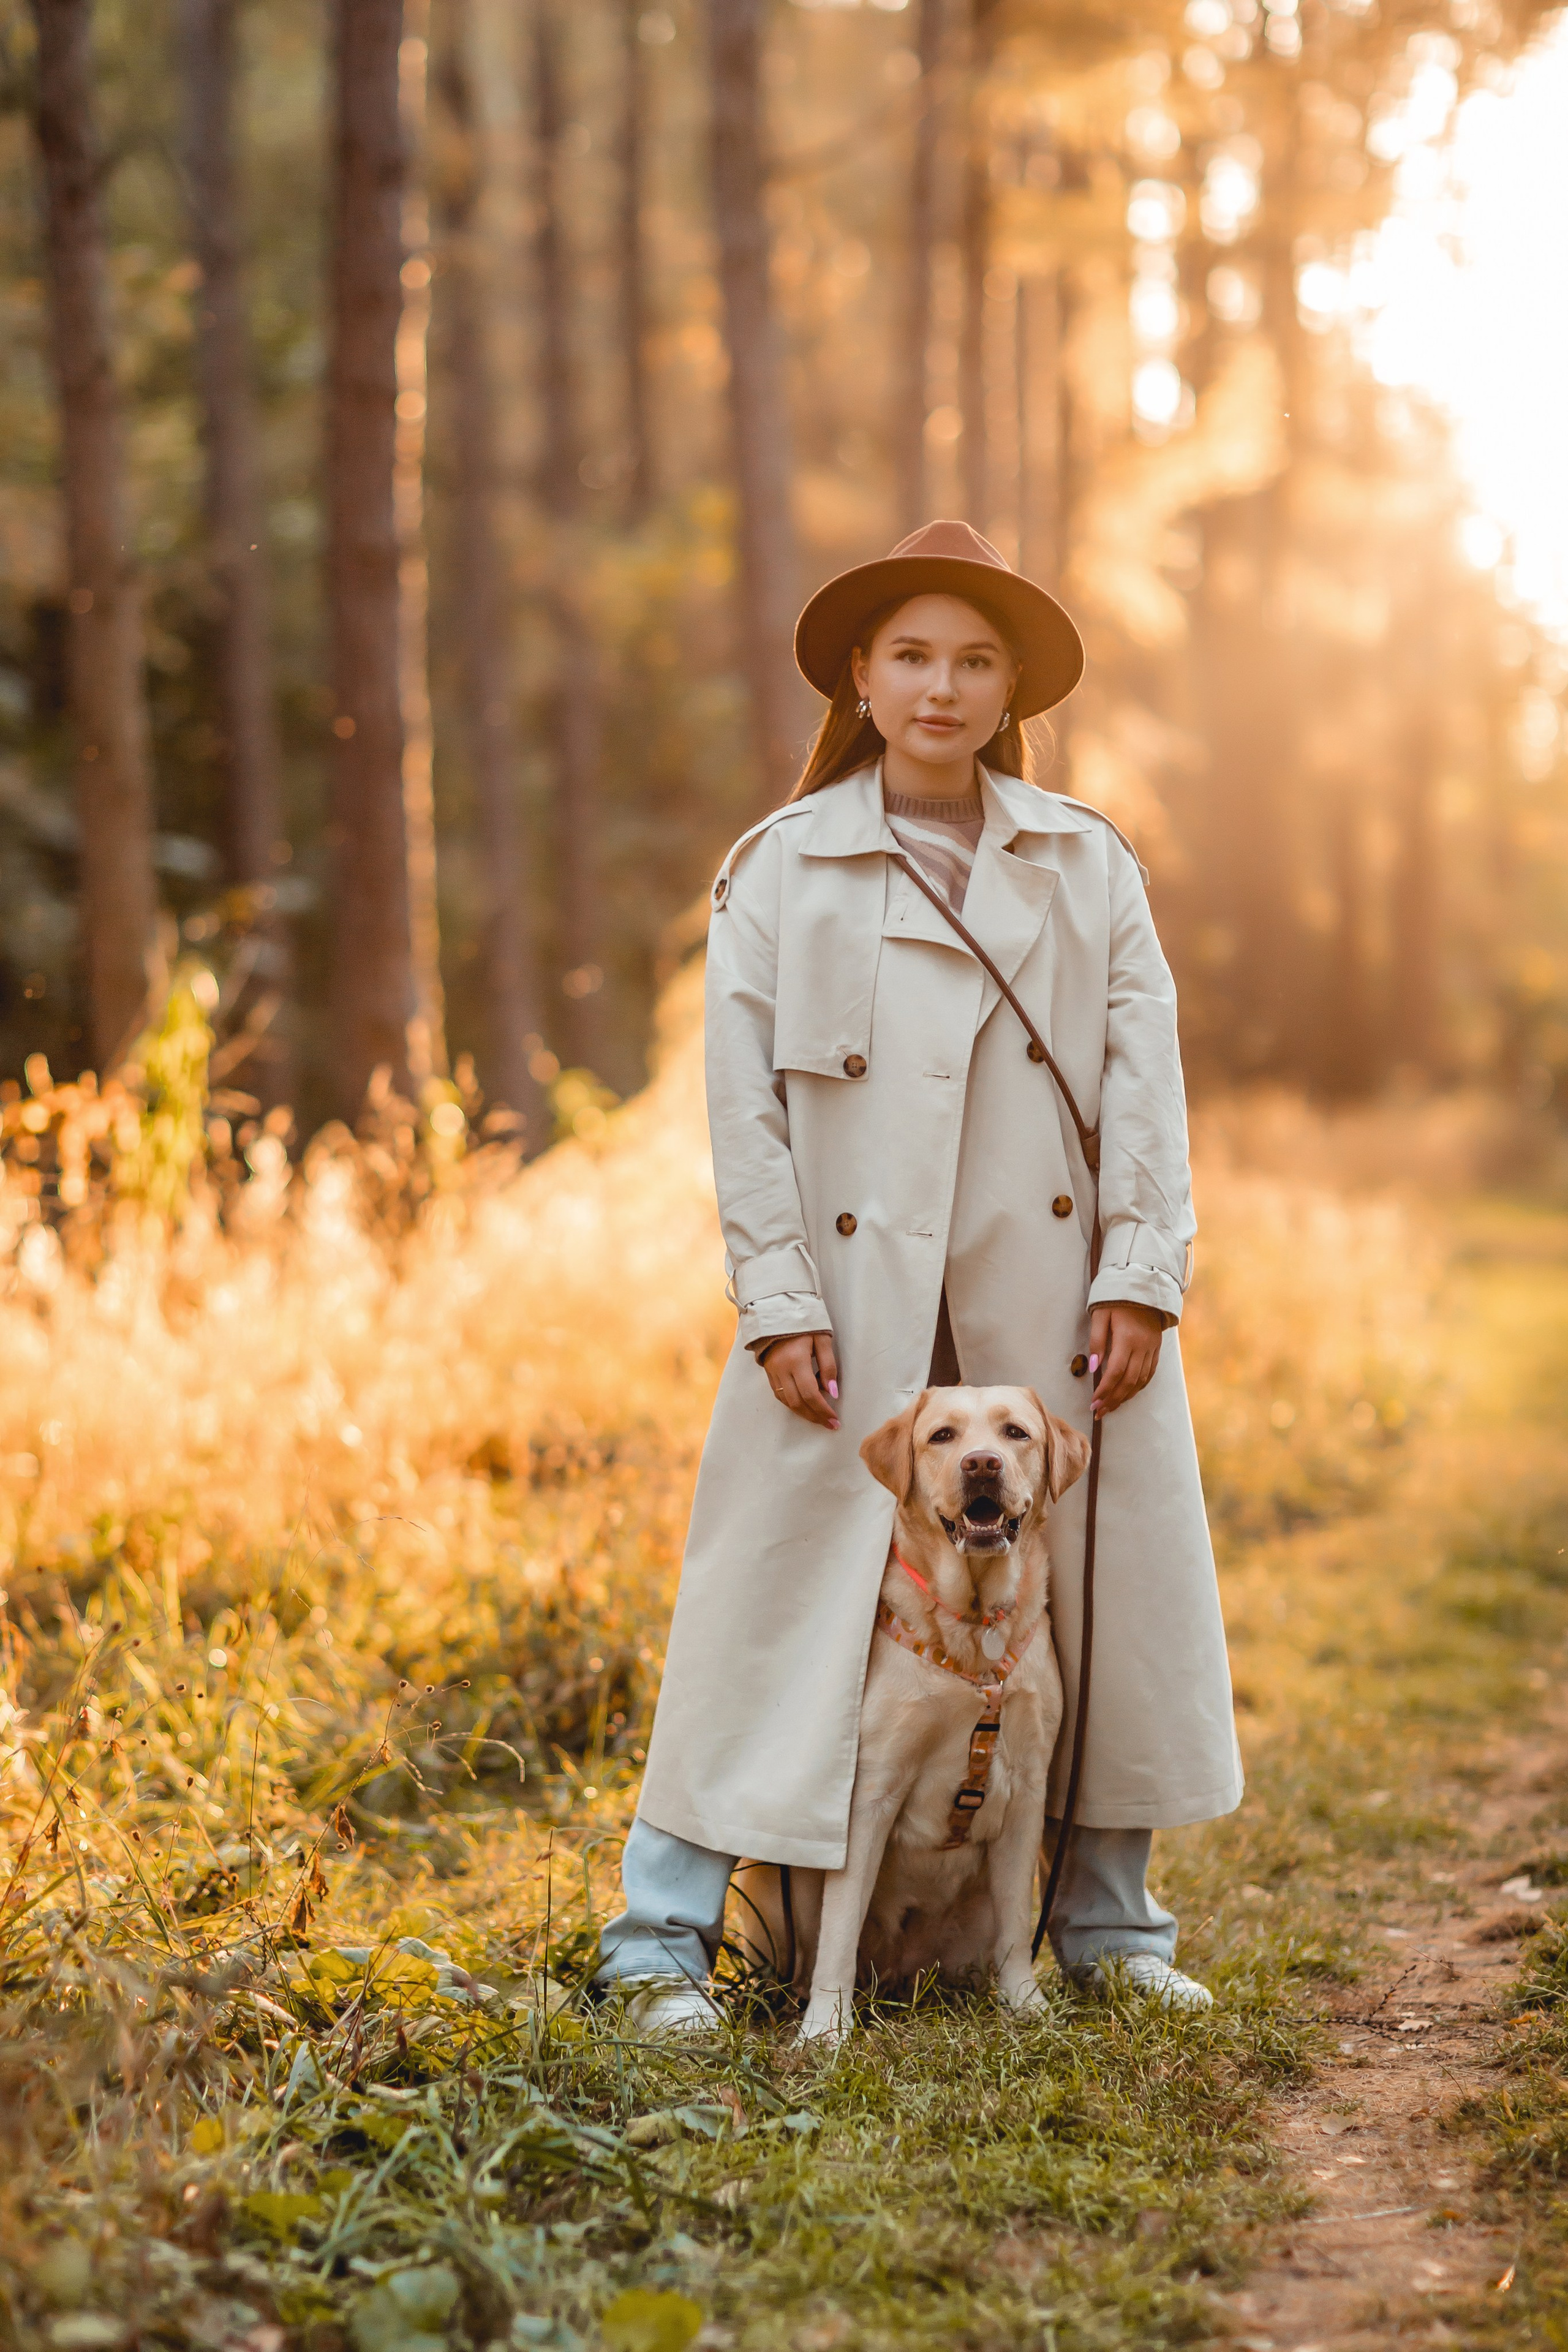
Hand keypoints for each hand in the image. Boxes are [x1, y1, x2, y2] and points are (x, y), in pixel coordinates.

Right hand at [758, 1331, 839, 1428]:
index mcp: (796, 1360)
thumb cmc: (805, 1324)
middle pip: (798, 1402)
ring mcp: (773, 1372)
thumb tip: (833, 1392)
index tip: (835, 1420)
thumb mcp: (822, 1339)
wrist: (777, 1312)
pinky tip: (805, 1407)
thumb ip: (829, 1365)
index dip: (823, 1410)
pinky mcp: (768, 1373)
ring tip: (820, 1419)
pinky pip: (779, 1395)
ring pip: (787, 1402)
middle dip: (815, 1416)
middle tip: (830, 1425)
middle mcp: (782, 1369)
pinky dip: (793, 1404)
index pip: (811, 1394)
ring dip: (804, 1413)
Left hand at [1088, 1300, 1163, 1417]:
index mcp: (1127, 1338)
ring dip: (1125, 1397)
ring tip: (1110, 1407)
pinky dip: (1138, 1387)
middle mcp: (1143, 1347)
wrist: (1143, 1288)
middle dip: (1113, 1399)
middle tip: (1099, 1411)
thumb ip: (1097, 1341)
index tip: (1094, 1401)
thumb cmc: (1117, 1300)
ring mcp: (1152, 1349)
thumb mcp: (1100, 1315)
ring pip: (1140, 1381)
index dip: (1105, 1389)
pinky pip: (1149, 1374)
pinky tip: (1128, 1394)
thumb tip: (1094, 1367)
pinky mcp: (1156, 1349)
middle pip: (1129, 1381)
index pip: (1116, 1372)